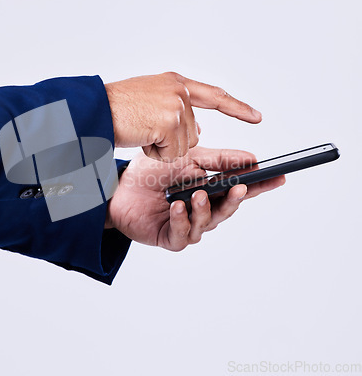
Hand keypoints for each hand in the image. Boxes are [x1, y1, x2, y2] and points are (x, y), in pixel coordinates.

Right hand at [104, 72, 261, 161]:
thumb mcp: (149, 100)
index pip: (214, 95)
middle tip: (145, 129)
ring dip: (161, 147)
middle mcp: (178, 90)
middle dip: (170, 141)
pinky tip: (140, 138)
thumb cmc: (113, 108)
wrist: (93, 110)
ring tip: (140, 132)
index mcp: (174, 82)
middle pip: (193, 133)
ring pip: (183, 145)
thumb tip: (198, 128)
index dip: (236, 108)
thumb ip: (176, 110)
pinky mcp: (170, 122)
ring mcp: (176, 105)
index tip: (256, 117)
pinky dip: (154, 153)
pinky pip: (171, 153)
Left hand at [105, 147, 284, 250]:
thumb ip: (217, 160)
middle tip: (240, 188)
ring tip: (199, 194)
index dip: (259, 185)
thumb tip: (250, 158)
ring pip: (206, 223)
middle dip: (235, 200)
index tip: (278, 177)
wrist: (118, 186)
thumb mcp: (187, 158)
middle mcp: (201, 209)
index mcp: (208, 189)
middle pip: (226, 209)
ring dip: (205, 209)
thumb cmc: (151, 172)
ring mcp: (186, 225)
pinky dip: (182, 220)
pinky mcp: (169, 237)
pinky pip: (182, 234)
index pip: (239, 189)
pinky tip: (177, 207)